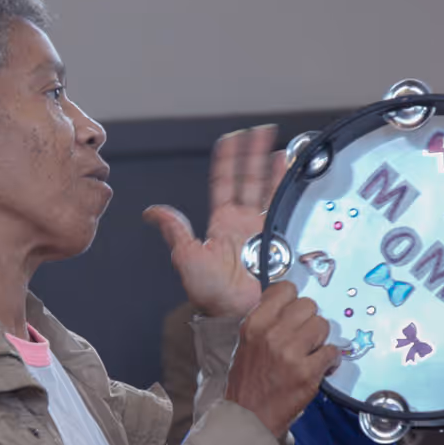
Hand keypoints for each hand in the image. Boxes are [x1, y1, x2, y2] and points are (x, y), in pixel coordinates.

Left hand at [145, 125, 285, 318]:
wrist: (237, 312)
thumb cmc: (211, 293)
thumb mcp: (186, 257)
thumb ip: (174, 230)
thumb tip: (152, 212)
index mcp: (221, 223)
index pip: (225, 182)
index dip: (228, 160)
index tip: (232, 139)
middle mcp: (243, 222)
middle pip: (249, 179)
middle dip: (254, 154)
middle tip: (260, 132)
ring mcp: (262, 229)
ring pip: (268, 189)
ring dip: (273, 166)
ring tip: (278, 145)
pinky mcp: (279, 238)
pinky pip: (284, 207)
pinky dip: (288, 187)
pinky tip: (291, 172)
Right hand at [225, 282, 337, 438]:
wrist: (248, 417)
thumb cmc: (247, 381)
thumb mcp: (246, 342)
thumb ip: (266, 321)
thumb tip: (292, 306)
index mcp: (254, 323)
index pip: (285, 289)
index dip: (294, 300)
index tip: (294, 313)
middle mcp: (271, 333)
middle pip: (308, 305)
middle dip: (310, 320)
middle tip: (305, 337)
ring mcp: (290, 353)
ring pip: (323, 325)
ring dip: (321, 339)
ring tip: (311, 353)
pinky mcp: (307, 373)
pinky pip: (332, 352)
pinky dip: (330, 360)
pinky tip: (320, 367)